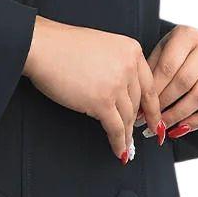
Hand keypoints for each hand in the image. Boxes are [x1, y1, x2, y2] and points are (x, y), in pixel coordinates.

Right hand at [23, 16, 166, 163]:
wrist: (43, 47)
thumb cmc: (62, 46)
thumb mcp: (101, 47)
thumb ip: (115, 65)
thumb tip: (118, 91)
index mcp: (131, 50)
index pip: (148, 84)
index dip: (153, 107)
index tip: (155, 119)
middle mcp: (128, 67)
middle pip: (138, 102)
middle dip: (138, 122)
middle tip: (139, 134)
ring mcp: (116, 85)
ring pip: (128, 117)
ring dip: (127, 135)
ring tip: (126, 147)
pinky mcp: (101, 102)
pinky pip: (116, 128)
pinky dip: (119, 142)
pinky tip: (119, 150)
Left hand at [139, 24, 197, 139]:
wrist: (197, 45)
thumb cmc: (173, 51)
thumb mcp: (159, 53)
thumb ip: (151, 73)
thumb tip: (141, 108)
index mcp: (186, 35)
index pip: (168, 67)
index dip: (154, 90)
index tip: (141, 108)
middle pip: (184, 82)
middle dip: (164, 104)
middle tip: (149, 119)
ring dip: (178, 115)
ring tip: (161, 126)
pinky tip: (180, 129)